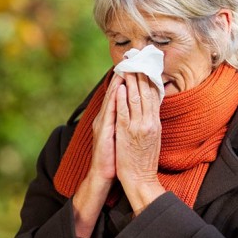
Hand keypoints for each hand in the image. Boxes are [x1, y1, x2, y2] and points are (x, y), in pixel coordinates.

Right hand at [71, 73, 123, 237]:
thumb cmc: (114, 157)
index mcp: (109, 119)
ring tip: (124, 69)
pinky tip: (118, 91)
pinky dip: (114, 100)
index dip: (125, 81)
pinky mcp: (103, 133)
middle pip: (113, 94)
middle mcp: (104, 119)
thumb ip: (125, 121)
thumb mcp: (121, 136)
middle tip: (129, 61)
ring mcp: (103, 125)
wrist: (102, 176)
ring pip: (111, 100)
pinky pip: (110, 113)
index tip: (133, 66)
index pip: (118, 96)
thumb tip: (135, 110)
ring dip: (117, 84)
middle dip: (121, 77)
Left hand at [115, 73, 165, 213]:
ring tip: (128, 68)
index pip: (155, 96)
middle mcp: (150, 122)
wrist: (140, 178)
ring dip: (131, 83)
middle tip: (137, 61)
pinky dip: (122, 98)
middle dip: (141, 76)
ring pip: (135, 99)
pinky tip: (120, 88)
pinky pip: (124, 111)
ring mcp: (138, 126)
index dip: (150, 80)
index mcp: (156, 122)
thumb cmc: (145, 160)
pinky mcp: (127, 132)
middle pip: (146, 94)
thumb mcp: (154, 137)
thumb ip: (152, 121)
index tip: (147, 67)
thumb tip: (152, 106)